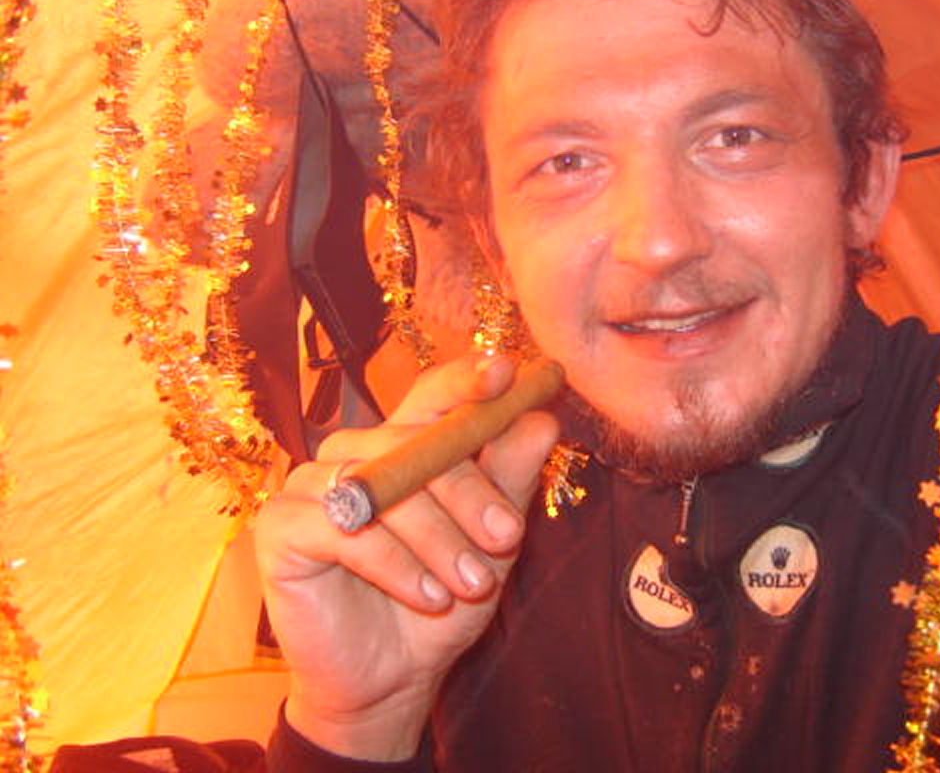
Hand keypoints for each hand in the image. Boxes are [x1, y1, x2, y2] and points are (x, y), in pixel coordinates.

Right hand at [253, 352, 558, 759]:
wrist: (390, 680)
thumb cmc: (441, 601)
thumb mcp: (490, 544)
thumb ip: (511, 480)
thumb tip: (543, 420)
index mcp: (406, 446)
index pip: (434, 394)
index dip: (467, 379)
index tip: (506, 373)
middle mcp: (356, 454)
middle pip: (414, 442)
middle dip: (469, 491)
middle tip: (507, 537)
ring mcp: (312, 485)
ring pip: (382, 484)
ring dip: (437, 537)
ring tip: (471, 584)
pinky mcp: (280, 527)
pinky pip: (343, 529)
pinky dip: (395, 564)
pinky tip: (427, 596)